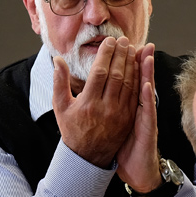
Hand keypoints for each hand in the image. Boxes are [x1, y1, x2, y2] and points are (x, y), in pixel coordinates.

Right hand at [52, 36, 138, 167]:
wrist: (87, 156)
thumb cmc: (72, 129)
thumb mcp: (61, 106)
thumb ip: (59, 81)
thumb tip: (58, 60)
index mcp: (87, 103)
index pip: (99, 72)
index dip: (106, 54)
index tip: (110, 41)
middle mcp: (105, 108)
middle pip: (116, 75)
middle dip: (121, 54)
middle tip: (123, 39)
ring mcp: (119, 114)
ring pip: (128, 83)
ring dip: (131, 63)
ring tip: (131, 48)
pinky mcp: (128, 119)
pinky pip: (134, 94)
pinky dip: (137, 78)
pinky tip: (137, 66)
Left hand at [116, 43, 162, 191]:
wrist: (135, 171)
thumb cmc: (123, 148)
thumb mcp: (114, 126)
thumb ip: (107, 107)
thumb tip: (96, 93)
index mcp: (127, 106)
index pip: (128, 80)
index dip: (127, 64)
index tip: (124, 46)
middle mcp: (138, 109)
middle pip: (138, 80)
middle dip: (138, 61)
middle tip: (137, 42)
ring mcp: (144, 118)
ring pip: (145, 91)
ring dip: (146, 72)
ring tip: (145, 53)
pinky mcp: (147, 129)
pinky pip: (147, 111)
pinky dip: (146, 97)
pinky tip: (144, 84)